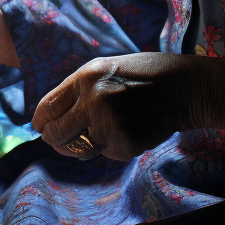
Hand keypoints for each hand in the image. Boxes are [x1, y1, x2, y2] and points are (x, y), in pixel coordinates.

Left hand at [31, 52, 224, 160]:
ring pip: (78, 149)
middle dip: (55, 141)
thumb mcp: (104, 70)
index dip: (41, 122)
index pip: (46, 109)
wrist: (184, 87)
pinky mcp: (124, 145)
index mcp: (84, 79)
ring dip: (85, 145)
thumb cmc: (142, 75)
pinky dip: (112, 148)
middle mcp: (92, 101)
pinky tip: (128, 130)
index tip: (41, 128)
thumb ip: (76, 91)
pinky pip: (105, 154)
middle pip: (55, 135)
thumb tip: (47, 118)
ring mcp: (108, 125)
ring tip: (104, 129)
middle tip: (61, 141)